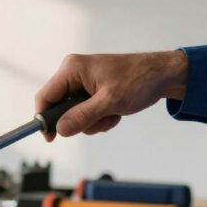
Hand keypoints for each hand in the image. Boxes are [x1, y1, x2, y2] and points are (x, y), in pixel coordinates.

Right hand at [35, 51, 187, 139]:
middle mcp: (74, 74)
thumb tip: (60, 129)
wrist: (162, 76)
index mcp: (72, 69)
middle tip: (99, 119)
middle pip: (60, 108)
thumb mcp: (110, 102)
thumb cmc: (139, 80)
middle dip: (80, 120)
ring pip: (74, 114)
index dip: (44, 119)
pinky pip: (87, 113)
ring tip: (112, 113)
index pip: (45, 97)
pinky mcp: (92, 92)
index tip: (50, 138)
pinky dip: (101, 118)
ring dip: (94, 121)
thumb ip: (82, 116)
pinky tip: (115, 111)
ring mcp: (83, 83)